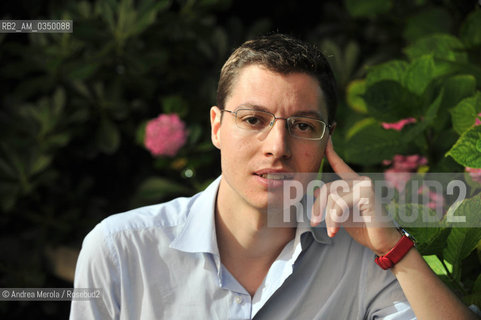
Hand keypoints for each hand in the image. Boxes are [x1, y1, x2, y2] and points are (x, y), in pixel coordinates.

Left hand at [310, 137, 401, 255]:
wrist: (385, 243)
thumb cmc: (366, 230)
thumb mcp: (343, 215)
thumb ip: (332, 203)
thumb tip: (314, 191)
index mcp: (356, 184)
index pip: (340, 165)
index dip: (331, 152)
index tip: (326, 139)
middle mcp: (362, 180)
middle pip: (328, 187)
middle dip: (318, 206)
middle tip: (314, 222)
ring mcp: (365, 184)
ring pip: (332, 196)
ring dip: (327, 216)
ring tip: (330, 231)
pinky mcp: (367, 192)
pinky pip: (339, 203)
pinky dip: (334, 219)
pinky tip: (334, 232)